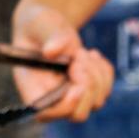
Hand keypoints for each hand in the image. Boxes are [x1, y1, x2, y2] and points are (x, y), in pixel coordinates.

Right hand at [10, 2, 113, 122]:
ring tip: (81, 51)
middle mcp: (52, 98)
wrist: (49, 25)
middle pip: (78, 114)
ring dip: (96, 74)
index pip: (46, 114)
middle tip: (79, 56)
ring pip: (96, 102)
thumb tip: (53, 51)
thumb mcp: (41, 23)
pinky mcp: (88, 92)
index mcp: (32, 86)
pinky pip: (106, 90)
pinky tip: (92, 55)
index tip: (78, 86)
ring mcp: (71, 97)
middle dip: (87, 85)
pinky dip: (104, 71)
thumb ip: (49, 36)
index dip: (65, 106)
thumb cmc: (39, 24)